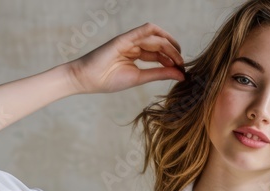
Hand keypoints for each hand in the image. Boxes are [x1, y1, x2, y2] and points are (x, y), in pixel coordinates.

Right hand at [66, 22, 185, 94]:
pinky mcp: (124, 38)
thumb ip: (159, 74)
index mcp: (137, 55)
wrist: (87, 79)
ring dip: (169, 46)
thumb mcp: (139, 78)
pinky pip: (143, 30)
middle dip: (174, 52)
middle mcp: (134, 45)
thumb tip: (181, 75)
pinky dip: (157, 35)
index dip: (172, 59)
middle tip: (182, 64)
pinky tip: (168, 45)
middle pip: (160, 43)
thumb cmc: (108, 80)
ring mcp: (129, 40)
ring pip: (155, 36)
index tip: (182, 70)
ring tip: (178, 58)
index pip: (159, 52)